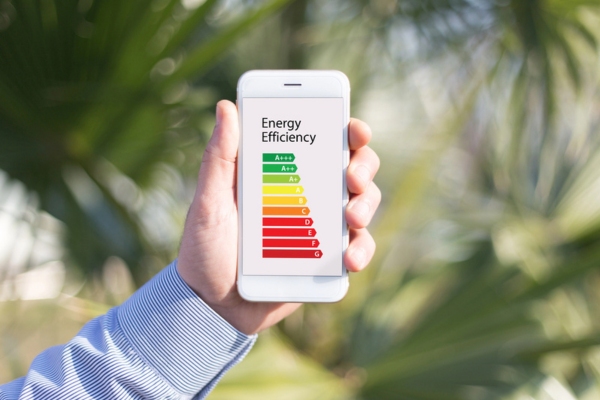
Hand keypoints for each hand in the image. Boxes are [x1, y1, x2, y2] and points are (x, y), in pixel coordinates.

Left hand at [177, 100, 380, 334]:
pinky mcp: (326, 259)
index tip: (354, 129)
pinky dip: (362, 249)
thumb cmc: (205, 249)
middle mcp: (306, 195)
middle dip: (363, 166)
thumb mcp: (208, 202)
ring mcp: (320, 227)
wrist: (213, 305)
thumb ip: (219, 158)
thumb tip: (226, 107)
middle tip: (351, 178)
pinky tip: (350, 258)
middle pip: (351, 168)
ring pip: (362, 204)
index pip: (320, 141)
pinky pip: (357, 247)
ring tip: (351, 218)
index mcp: (281, 173)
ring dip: (367, 205)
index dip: (345, 130)